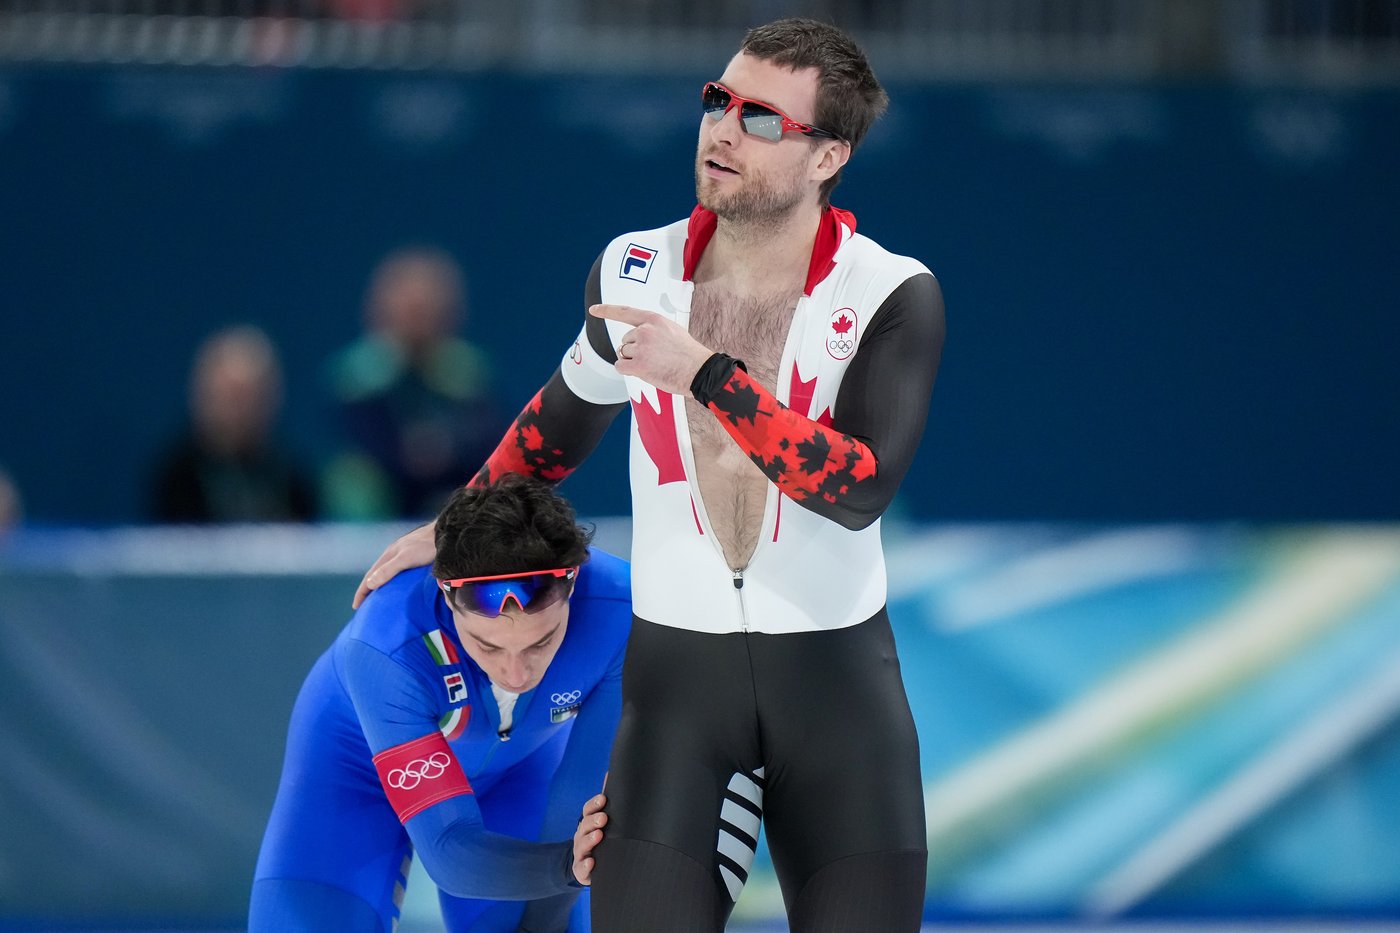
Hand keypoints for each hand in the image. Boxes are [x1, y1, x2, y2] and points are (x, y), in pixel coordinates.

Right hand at [352, 521, 436, 607]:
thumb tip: (370, 584)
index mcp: (389, 554)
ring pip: (390, 575)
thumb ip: (388, 570)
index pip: (370, 576)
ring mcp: (407, 556)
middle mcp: (395, 555)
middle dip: (370, 590)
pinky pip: (402, 575)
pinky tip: (402, 591)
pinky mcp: (418, 559)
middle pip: (378, 575)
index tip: (356, 607)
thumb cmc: (427, 545)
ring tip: (382, 601)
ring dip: (383, 587)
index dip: (362, 591)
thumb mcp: (405, 558)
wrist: (448, 535)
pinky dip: (397, 584)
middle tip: (366, 607)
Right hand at [571, 793, 607, 885]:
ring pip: (582, 845)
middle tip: (603, 817)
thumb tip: (609, 775)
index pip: (588, 810)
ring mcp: (580, 853)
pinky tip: (591, 862)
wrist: (588, 867)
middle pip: (584, 826)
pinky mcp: (580, 870)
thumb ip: (607, 802)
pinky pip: (581, 868)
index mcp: (588, 823)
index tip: (603, 799)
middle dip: (593, 821)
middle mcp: (582, 836)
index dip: (594, 804)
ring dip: (589, 839)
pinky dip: (585, 865)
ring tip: (598, 835)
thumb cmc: (602, 841)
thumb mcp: (603, 823)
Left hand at [589, 304, 712, 395]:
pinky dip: (627, 371)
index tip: (594, 309)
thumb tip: (636, 339)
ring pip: (622, 354)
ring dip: (632, 361)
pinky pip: (620, 366)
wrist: (700, 371)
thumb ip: (654, 330)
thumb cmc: (689, 354)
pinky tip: (642, 372)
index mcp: (654, 320)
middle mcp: (645, 331)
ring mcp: (641, 348)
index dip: (607, 310)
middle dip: (634, 350)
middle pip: (624, 341)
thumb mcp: (672, 331)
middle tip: (654, 358)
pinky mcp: (639, 366)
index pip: (625, 312)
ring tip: (653, 365)